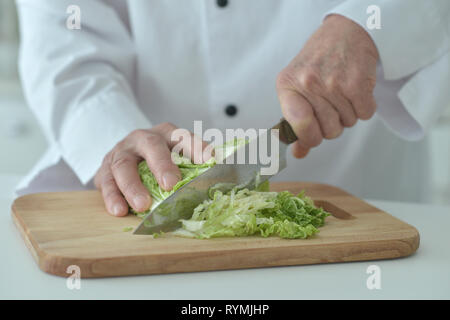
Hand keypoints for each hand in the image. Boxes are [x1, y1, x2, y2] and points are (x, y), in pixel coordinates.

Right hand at [94, 122, 210, 215]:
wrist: (125, 154)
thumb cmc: (160, 159)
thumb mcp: (177, 156)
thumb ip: (195, 166)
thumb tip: (222, 176)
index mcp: (167, 134)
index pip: (183, 137)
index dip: (196, 148)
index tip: (209, 161)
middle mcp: (143, 139)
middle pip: (151, 146)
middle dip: (161, 165)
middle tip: (170, 185)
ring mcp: (121, 152)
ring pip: (123, 165)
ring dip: (132, 186)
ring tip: (142, 205)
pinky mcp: (104, 168)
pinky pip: (105, 181)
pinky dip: (112, 197)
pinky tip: (119, 210)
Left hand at [276, 14, 378, 157]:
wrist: (344, 34)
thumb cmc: (317, 65)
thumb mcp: (297, 89)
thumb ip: (297, 124)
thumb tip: (299, 154)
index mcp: (287, 86)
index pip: (298, 127)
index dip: (309, 137)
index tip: (314, 134)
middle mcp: (308, 84)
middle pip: (328, 132)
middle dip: (333, 124)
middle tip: (331, 103)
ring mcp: (333, 83)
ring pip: (347, 124)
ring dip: (348, 114)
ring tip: (342, 92)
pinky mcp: (357, 83)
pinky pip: (365, 114)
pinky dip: (364, 107)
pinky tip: (356, 90)